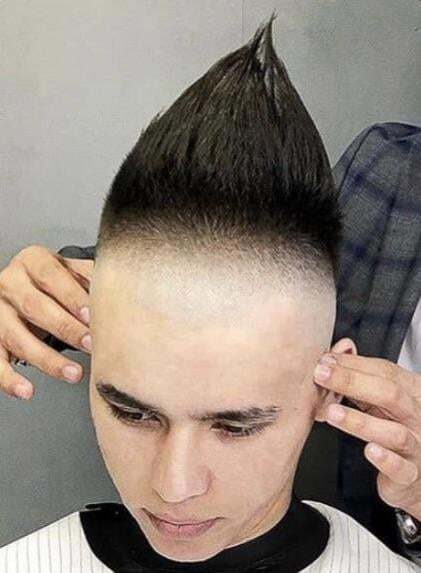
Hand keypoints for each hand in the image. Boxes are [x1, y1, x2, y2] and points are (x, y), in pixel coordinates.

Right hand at [0, 245, 92, 399]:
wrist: (27, 286)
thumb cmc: (56, 281)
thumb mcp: (72, 271)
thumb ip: (91, 278)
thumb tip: (122, 293)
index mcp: (32, 261)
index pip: (51, 276)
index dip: (72, 296)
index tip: (91, 315)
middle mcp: (10, 283)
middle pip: (34, 307)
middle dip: (66, 328)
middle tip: (91, 345)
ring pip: (16, 337)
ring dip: (47, 359)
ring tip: (74, 373)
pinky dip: (9, 379)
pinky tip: (28, 390)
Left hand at [314, 352, 420, 519]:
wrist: (413, 474)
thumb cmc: (395, 429)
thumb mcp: (380, 400)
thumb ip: (360, 377)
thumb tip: (336, 353)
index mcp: (412, 392)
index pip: (386, 371)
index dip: (354, 364)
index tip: (326, 360)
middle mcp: (417, 416)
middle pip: (390, 394)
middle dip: (353, 382)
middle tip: (322, 376)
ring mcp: (417, 446)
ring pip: (394, 432)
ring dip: (360, 421)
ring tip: (332, 413)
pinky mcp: (410, 474)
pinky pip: (401, 468)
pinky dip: (386, 459)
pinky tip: (369, 450)